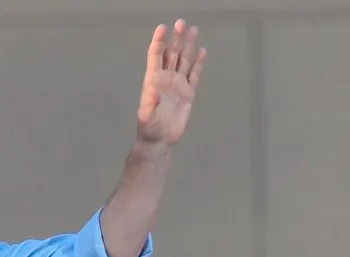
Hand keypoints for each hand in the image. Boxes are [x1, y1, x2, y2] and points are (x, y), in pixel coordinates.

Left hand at [136, 19, 206, 147]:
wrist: (159, 141)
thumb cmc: (149, 129)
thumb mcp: (147, 116)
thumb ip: (150, 102)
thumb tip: (153, 89)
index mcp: (153, 81)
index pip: (156, 57)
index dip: (158, 42)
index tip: (163, 28)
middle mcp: (166, 79)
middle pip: (171, 54)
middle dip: (176, 38)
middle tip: (181, 23)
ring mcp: (177, 85)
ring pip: (184, 61)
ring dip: (188, 46)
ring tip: (193, 30)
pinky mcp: (188, 94)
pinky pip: (194, 75)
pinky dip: (198, 63)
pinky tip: (202, 51)